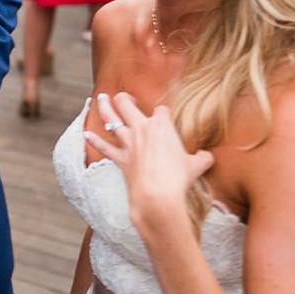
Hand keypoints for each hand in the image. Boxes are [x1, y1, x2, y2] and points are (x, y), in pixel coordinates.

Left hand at [84, 92, 213, 235]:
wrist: (158, 196)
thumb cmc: (178, 179)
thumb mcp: (197, 166)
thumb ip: (202, 158)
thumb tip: (207, 157)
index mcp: (162, 125)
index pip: (161, 110)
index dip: (163, 113)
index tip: (165, 119)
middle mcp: (142, 129)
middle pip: (127, 104)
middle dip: (124, 98)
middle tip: (124, 97)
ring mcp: (128, 143)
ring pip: (111, 118)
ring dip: (105, 107)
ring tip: (101, 98)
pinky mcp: (120, 159)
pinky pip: (104, 147)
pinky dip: (94, 140)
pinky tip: (86, 134)